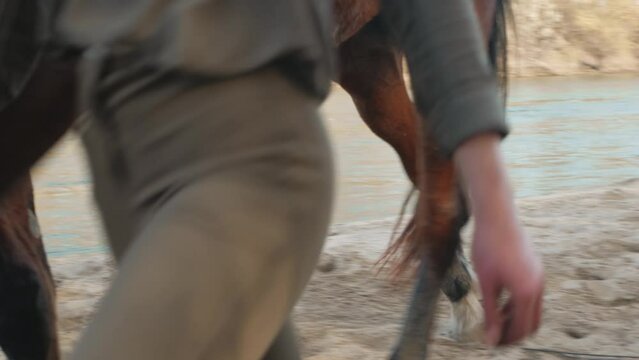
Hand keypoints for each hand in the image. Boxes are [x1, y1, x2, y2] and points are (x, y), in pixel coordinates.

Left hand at [471, 209, 543, 345]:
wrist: (497, 216)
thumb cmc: (487, 247)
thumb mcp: (486, 283)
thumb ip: (490, 313)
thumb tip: (491, 339)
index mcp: (526, 292)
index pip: (522, 329)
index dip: (507, 340)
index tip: (491, 343)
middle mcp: (538, 285)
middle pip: (531, 322)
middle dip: (515, 332)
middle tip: (495, 336)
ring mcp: (539, 275)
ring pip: (532, 309)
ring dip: (516, 318)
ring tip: (495, 321)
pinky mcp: (535, 268)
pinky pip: (531, 295)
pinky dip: (519, 304)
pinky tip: (500, 303)